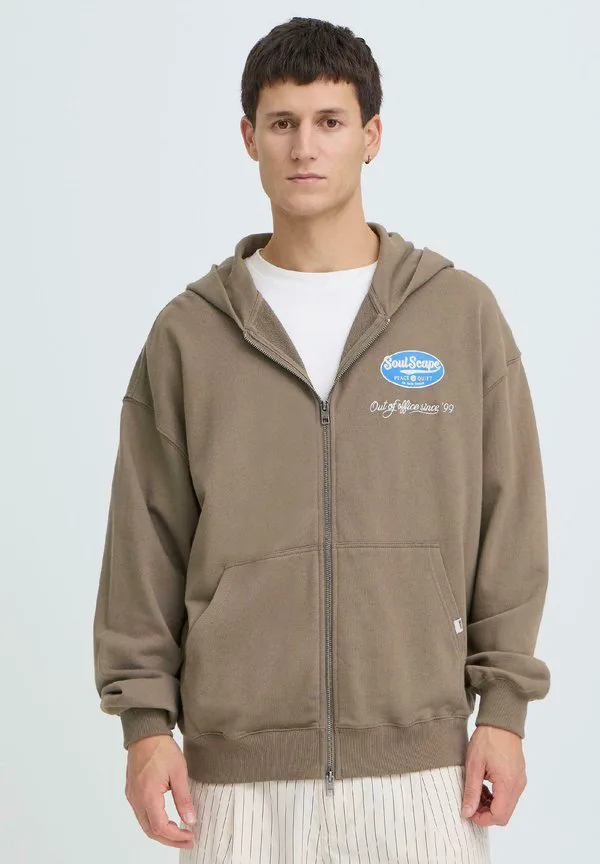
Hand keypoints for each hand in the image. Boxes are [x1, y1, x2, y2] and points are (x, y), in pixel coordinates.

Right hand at [125, 734, 196, 849]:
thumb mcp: (179, 772)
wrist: (146, 733)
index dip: (175, 837)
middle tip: (187, 840)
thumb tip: (190, 820)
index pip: (160, 827)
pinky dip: (154, 822)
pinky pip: (141, 814)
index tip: (190, 836)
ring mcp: (132, 796)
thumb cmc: (161, 748)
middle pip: (151, 830)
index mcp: (148, 795)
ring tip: (180, 833)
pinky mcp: (132, 792)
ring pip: (145, 824)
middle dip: (169, 840)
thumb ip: (184, 799)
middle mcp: (136, 799)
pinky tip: (167, 821)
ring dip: (161, 833)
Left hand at [461, 725, 526, 826]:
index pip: (498, 816)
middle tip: (471, 803)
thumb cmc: (487, 739)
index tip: (468, 812)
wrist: (501, 721)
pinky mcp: (519, 776)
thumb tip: (467, 812)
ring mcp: (520, 781)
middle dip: (486, 814)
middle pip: (504, 814)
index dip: (482, 819)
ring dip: (491, 805)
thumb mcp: (474, 765)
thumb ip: (471, 791)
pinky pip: (510, 795)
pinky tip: (485, 785)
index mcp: (507, 783)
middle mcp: (518, 785)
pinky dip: (497, 797)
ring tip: (476, 792)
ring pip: (507, 806)